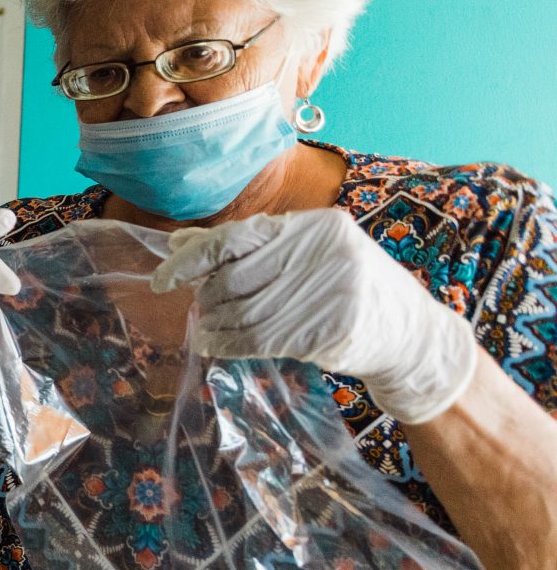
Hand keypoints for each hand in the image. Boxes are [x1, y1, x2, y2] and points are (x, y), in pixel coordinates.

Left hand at [152, 208, 483, 425]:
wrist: (408, 330)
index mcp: (313, 224)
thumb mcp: (302, 253)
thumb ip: (244, 246)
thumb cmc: (344, 286)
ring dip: (214, 326)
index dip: (190, 260)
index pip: (234, 238)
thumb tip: (180, 242)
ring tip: (207, 330)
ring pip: (243, 313)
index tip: (162, 280)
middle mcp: (323, 251)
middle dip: (207, 298)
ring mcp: (330, 290)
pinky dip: (228, 345)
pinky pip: (259, 340)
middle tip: (201, 309)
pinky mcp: (329, 329)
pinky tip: (217, 346)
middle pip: (234, 279)